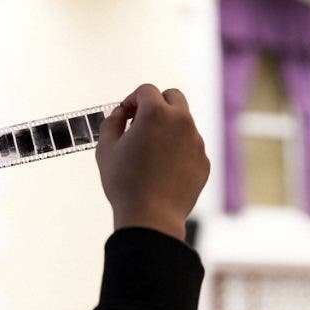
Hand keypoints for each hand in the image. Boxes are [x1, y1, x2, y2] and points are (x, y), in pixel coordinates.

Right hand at [96, 84, 209, 240]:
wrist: (151, 218)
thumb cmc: (124, 183)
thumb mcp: (106, 149)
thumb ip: (111, 123)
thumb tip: (120, 114)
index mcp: (156, 113)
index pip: (146, 90)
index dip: (131, 100)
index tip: (124, 115)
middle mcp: (181, 122)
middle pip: (173, 96)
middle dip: (156, 103)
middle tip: (141, 123)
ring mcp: (196, 142)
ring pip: (183, 123)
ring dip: (167, 128)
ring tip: (149, 152)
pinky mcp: (203, 161)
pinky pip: (190, 146)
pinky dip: (178, 149)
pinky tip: (162, 169)